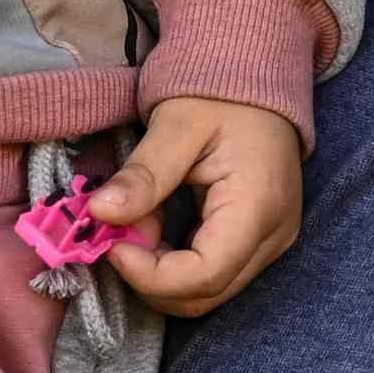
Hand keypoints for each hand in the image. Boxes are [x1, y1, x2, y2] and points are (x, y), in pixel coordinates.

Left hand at [90, 95, 303, 314]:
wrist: (257, 78)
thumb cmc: (221, 92)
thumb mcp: (176, 125)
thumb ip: (142, 175)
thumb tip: (100, 214)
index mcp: (258, 208)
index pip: (203, 276)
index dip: (149, 274)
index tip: (112, 243)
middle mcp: (273, 236)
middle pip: (204, 295)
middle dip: (149, 276)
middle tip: (116, 234)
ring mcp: (270, 243)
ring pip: (205, 291)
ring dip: (158, 269)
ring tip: (138, 221)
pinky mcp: (258, 242)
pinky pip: (211, 273)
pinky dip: (172, 261)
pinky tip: (155, 224)